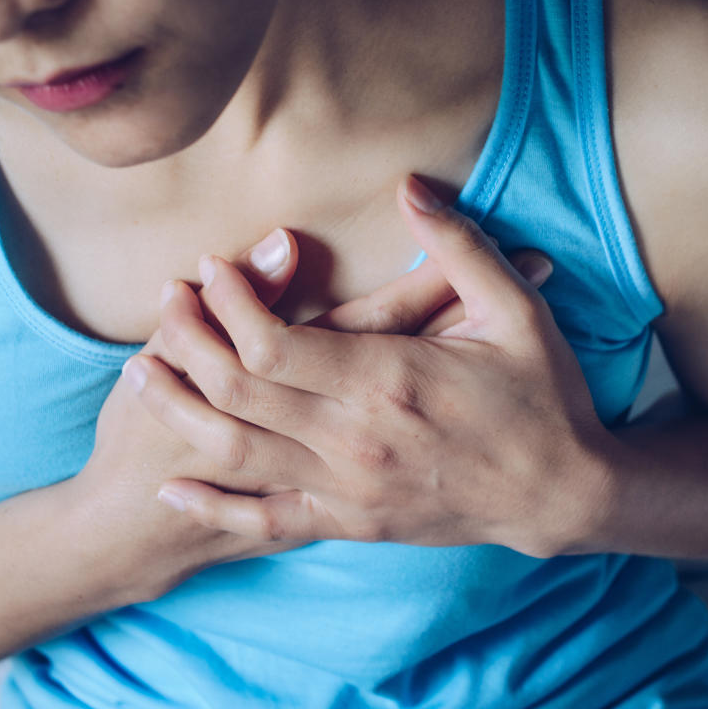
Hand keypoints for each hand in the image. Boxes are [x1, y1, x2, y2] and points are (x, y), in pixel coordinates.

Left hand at [73, 222, 508, 601]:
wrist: (565, 493)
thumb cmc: (546, 398)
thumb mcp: (517, 311)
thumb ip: (459, 247)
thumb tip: (411, 185)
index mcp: (388, 380)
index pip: (272, 341)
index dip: (227, 302)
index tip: (210, 269)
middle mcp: (355, 438)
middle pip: (237, 391)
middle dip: (188, 340)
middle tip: (165, 301)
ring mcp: (350, 487)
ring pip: (234, 453)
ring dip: (178, 411)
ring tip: (142, 372)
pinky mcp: (353, 522)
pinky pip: (266, 521)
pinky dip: (213, 505)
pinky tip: (172, 487)